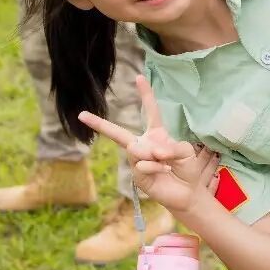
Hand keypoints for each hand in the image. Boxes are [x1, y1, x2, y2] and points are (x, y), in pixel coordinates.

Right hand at [79, 75, 219, 214]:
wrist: (188, 192)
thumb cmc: (187, 169)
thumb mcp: (186, 151)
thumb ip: (171, 146)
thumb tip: (152, 152)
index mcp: (157, 134)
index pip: (151, 112)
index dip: (146, 94)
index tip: (139, 77)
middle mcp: (143, 145)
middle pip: (119, 133)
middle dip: (99, 124)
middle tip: (82, 115)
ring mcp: (137, 160)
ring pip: (136, 149)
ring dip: (155, 155)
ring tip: (166, 163)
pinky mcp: (137, 175)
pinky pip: (142, 164)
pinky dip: (157, 167)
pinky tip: (163, 172)